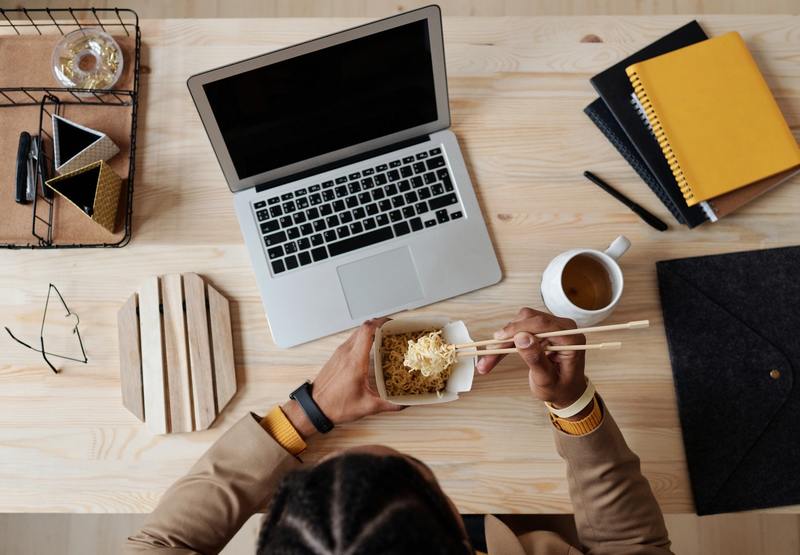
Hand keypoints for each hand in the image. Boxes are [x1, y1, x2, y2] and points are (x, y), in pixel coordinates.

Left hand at [282, 318, 402, 437]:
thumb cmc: (337, 406)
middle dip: (378, 325)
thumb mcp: (366, 407)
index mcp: (355, 361)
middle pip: (363, 328)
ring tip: (384, 338)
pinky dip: (362, 339)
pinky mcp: (336, 357)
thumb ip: (388, 405)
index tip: (392, 323)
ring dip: (370, 331)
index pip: (367, 331)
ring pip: (356, 333)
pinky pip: (351, 341)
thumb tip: (404, 404)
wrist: (314, 407)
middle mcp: (346, 353)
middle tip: (392, 330)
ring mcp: (339, 353)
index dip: (381, 322)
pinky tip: (370, 349)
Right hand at [476, 308, 586, 408]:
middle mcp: (563, 327)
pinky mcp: (542, 330)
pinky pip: (520, 329)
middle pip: (528, 320)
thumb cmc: (560, 389)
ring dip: (503, 340)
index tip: (498, 339)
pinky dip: (506, 342)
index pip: (542, 324)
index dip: (518, 328)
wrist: (566, 391)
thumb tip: (521, 337)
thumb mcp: (547, 380)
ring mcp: (552, 327)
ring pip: (520, 323)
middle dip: (506, 336)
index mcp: (572, 338)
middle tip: (489, 354)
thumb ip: (536, 359)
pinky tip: (494, 354)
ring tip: (489, 360)